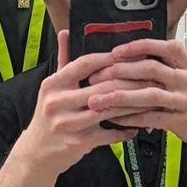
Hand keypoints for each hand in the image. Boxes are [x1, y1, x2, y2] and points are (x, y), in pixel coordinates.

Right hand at [16, 30, 138, 177]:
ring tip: (148, 101)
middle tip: (150, 79)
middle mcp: (58, 102)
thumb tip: (66, 33)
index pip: (84, 64)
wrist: (35, 153)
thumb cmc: (49, 118)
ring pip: (108, 110)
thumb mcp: (51, 89)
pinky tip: (136, 127)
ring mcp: (68, 123)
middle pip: (101, 87)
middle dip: (130, 83)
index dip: (109, 58)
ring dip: (131, 106)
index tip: (129, 55)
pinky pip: (108, 134)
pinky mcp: (78, 142)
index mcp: (53, 84)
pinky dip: (123, 131)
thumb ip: (63, 60)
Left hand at [86, 39, 186, 151]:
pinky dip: (131, 118)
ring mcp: (185, 101)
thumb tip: (138, 58)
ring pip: (148, 95)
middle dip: (120, 71)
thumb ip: (171, 67)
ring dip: (119, 96)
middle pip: (151, 69)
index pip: (163, 47)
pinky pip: (151, 118)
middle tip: (97, 76)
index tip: (116, 51)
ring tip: (97, 100)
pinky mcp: (182, 121)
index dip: (138, 47)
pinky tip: (115, 118)